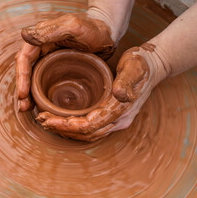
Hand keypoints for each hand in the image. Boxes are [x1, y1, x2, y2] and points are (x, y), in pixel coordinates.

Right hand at [15, 12, 114, 111]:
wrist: (108, 33)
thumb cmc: (93, 28)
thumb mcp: (73, 27)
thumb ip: (50, 31)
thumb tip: (24, 35)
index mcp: (41, 39)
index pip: (25, 59)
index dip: (21, 77)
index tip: (22, 94)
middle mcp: (42, 49)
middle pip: (26, 71)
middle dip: (22, 89)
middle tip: (23, 107)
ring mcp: (50, 60)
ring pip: (34, 78)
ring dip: (29, 94)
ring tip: (28, 109)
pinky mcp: (59, 69)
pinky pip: (46, 81)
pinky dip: (42, 93)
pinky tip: (42, 105)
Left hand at [37, 43, 169, 141]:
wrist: (154, 66)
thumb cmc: (142, 64)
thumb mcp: (134, 67)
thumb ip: (126, 81)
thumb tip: (119, 95)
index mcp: (121, 109)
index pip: (90, 125)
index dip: (67, 125)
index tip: (48, 119)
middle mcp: (119, 120)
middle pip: (87, 133)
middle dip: (63, 129)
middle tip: (42, 120)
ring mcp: (117, 119)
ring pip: (89, 133)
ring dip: (67, 130)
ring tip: (48, 120)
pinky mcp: (113, 115)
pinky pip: (92, 127)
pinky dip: (76, 126)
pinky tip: (64, 119)